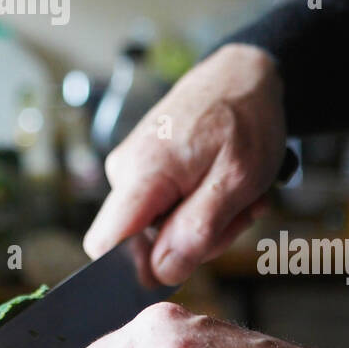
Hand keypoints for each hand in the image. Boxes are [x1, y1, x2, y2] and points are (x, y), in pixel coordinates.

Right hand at [84, 43, 287, 285]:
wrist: (242, 75)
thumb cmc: (244, 119)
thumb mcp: (237, 180)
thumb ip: (197, 230)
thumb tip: (160, 272)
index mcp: (141, 173)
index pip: (104, 244)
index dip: (137, 267)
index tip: (184, 259)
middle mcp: (125, 171)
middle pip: (141, 243)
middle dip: (195, 241)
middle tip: (237, 212)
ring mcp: (133, 169)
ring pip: (159, 229)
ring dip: (205, 223)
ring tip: (237, 192)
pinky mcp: (145, 169)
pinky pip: (165, 210)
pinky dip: (200, 206)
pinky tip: (223, 184)